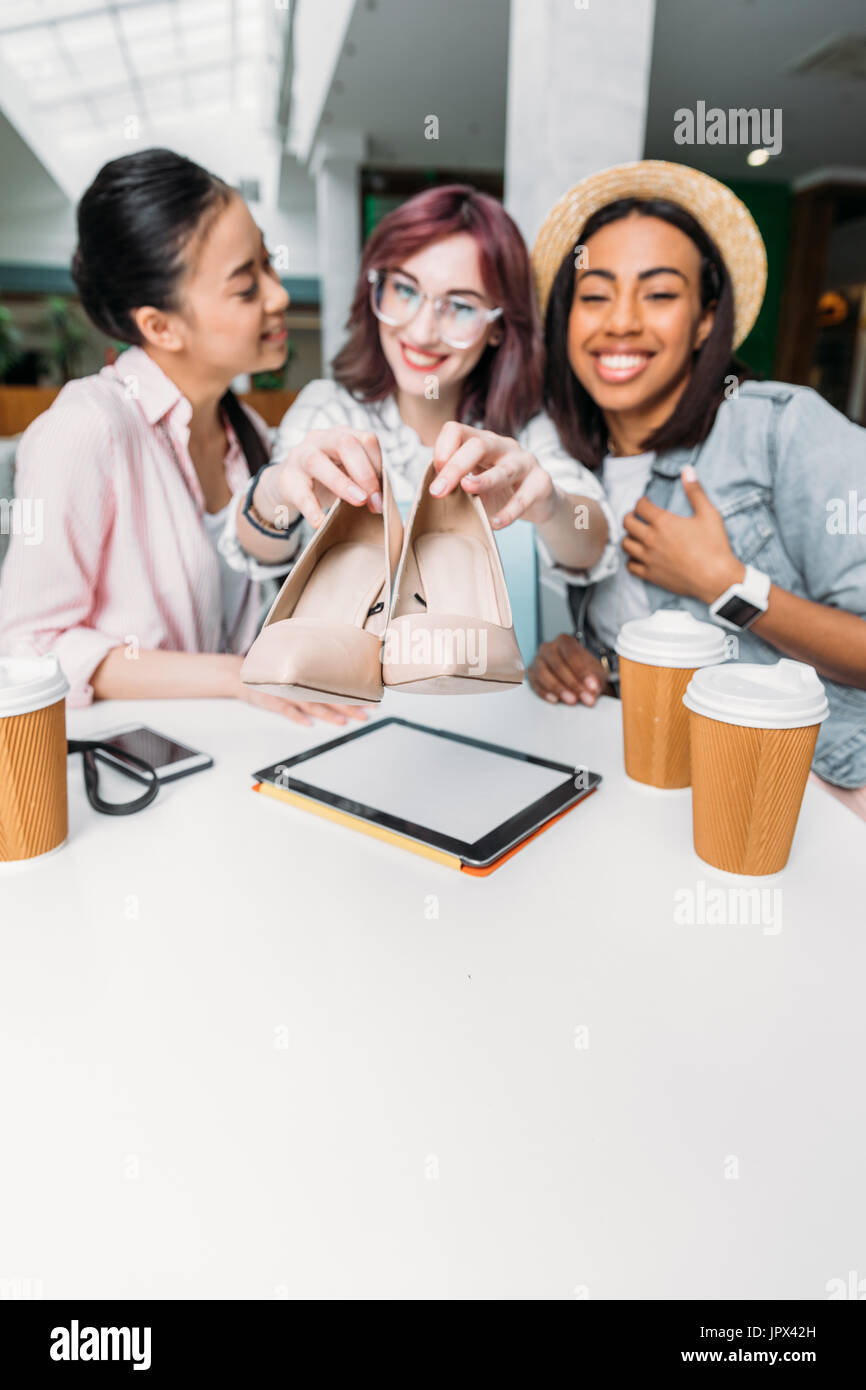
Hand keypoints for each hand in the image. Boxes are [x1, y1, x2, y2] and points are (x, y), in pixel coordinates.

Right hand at [231, 666, 369, 727]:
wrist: (242, 674)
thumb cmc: (272, 672)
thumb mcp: (293, 666)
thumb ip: (312, 670)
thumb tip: (338, 672)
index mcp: (308, 677)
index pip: (336, 686)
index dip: (355, 694)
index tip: (371, 699)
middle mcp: (300, 685)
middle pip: (329, 697)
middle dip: (349, 706)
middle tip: (367, 713)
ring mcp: (286, 693)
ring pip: (312, 705)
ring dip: (329, 714)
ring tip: (344, 722)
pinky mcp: (272, 701)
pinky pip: (287, 710)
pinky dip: (297, 717)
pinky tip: (309, 724)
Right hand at [256, 428, 384, 528]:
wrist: (289, 483)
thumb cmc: (327, 478)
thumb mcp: (347, 473)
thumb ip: (364, 482)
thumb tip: (380, 503)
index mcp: (341, 435)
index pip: (366, 440)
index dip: (377, 466)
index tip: (381, 493)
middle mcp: (320, 439)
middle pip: (344, 443)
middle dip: (364, 473)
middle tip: (372, 500)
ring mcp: (300, 455)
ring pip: (316, 461)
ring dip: (341, 483)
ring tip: (358, 502)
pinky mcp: (286, 478)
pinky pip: (299, 492)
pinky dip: (311, 509)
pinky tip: (321, 522)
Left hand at [428, 422, 556, 527]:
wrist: (538, 500)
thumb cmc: (499, 490)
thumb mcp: (474, 482)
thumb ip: (456, 482)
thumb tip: (433, 491)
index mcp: (482, 442)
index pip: (456, 430)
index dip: (442, 449)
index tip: (434, 475)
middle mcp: (503, 446)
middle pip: (478, 445)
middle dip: (455, 467)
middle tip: (438, 491)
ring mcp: (525, 462)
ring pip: (504, 468)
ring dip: (484, 480)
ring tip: (468, 489)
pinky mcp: (541, 482)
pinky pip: (524, 497)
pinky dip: (509, 512)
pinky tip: (495, 523)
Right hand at [528, 635, 612, 706]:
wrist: (574, 675)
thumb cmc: (584, 671)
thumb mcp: (595, 672)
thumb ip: (595, 680)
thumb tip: (592, 690)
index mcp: (564, 641)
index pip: (572, 654)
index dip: (582, 672)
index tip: (592, 686)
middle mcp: (548, 648)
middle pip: (558, 665)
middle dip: (573, 684)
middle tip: (585, 698)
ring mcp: (537, 661)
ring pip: (543, 674)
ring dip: (558, 689)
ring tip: (572, 700)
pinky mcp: (531, 674)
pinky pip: (534, 684)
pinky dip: (545, 693)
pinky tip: (556, 700)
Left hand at [622, 465, 743, 602]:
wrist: (716, 578)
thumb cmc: (714, 545)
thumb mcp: (708, 513)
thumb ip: (695, 491)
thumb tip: (687, 469)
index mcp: (663, 522)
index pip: (640, 506)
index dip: (641, 501)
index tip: (645, 502)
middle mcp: (651, 539)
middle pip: (627, 523)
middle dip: (630, 516)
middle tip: (637, 516)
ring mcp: (649, 558)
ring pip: (625, 544)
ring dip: (629, 537)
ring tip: (637, 535)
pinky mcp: (650, 575)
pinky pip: (630, 566)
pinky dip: (631, 560)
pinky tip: (639, 556)